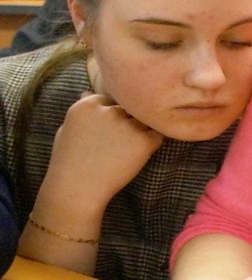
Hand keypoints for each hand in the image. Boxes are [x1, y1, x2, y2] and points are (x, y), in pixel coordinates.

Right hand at [43, 94, 163, 208]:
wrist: (77, 188)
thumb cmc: (70, 162)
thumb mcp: (67, 129)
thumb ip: (82, 111)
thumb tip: (86, 91)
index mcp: (87, 104)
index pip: (111, 100)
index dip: (113, 117)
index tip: (109, 133)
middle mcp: (107, 111)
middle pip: (129, 109)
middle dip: (128, 122)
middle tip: (120, 144)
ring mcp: (126, 124)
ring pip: (144, 120)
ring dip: (141, 131)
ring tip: (127, 151)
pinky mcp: (142, 140)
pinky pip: (157, 136)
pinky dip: (152, 144)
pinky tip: (138, 156)